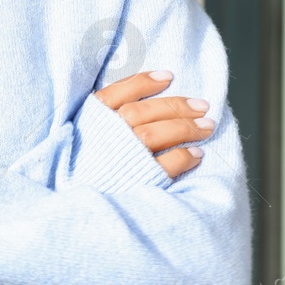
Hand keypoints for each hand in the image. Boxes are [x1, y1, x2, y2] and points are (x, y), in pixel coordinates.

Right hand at [94, 70, 212, 179]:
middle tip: (202, 105)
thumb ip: (102, 118)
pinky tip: (197, 153)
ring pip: (156, 134)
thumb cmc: (84, 166)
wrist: (77, 207)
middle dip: (176, 106)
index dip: (144, 82)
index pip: (118, 92)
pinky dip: (183, 157)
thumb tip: (132, 100)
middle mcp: (108, 134)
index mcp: (92, 119)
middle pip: (144, 112)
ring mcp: (123, 156)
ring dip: (186, 128)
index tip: (168, 77)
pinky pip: (164, 165)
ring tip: (207, 126)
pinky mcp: (137, 179)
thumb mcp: (85, 134)